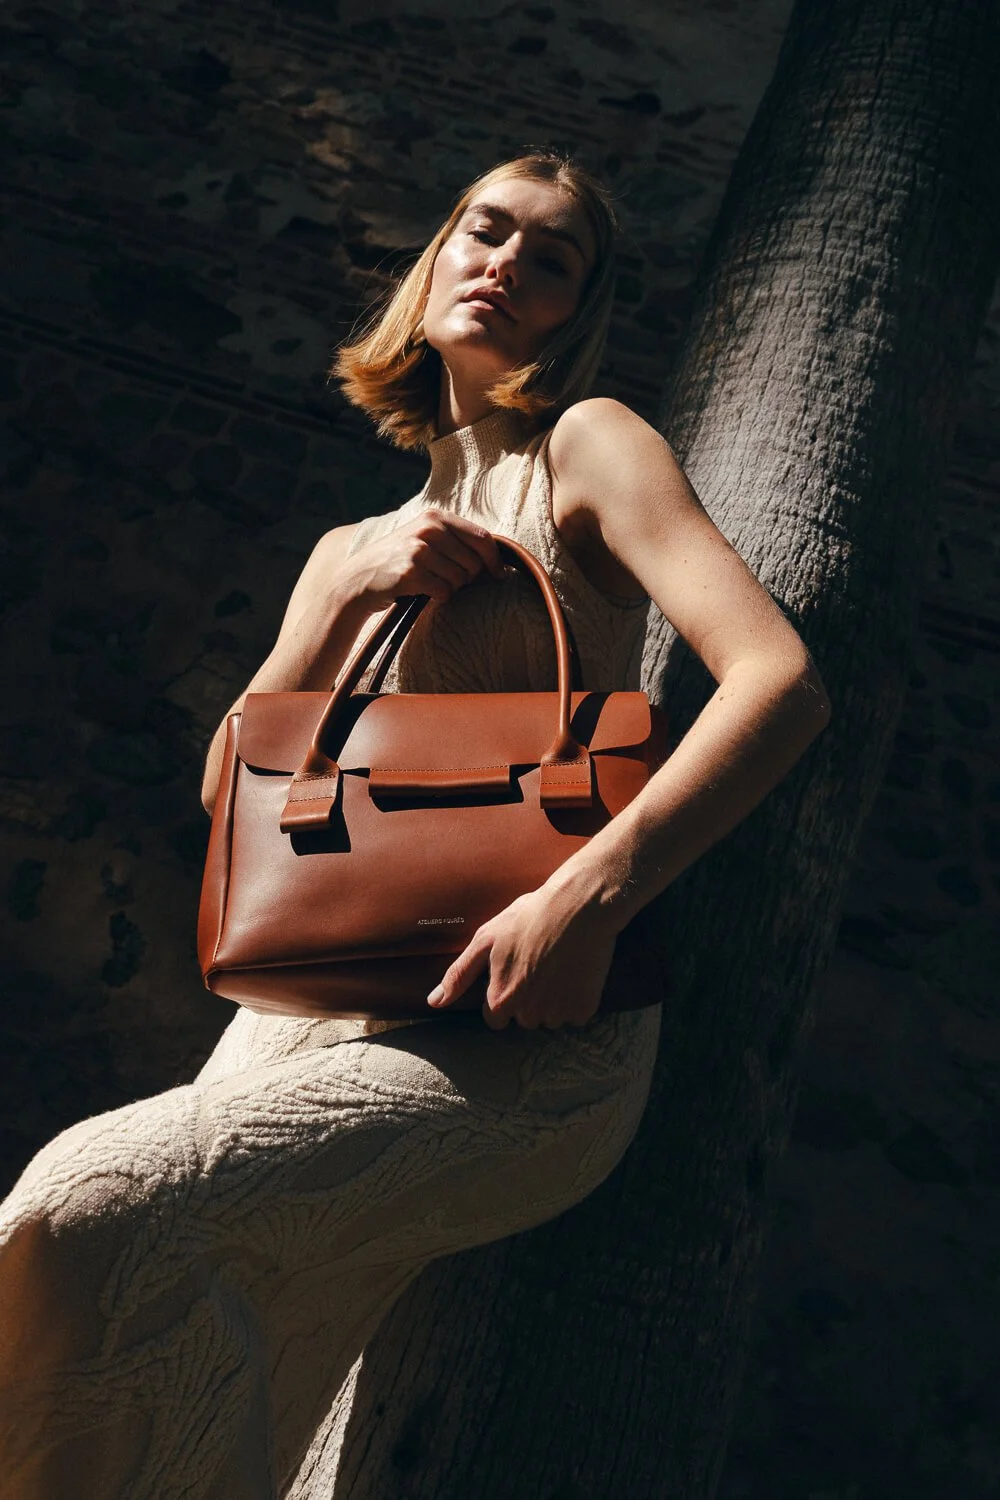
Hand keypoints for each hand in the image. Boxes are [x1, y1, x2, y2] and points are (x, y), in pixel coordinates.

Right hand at [343, 509, 506, 612]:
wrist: (358, 579)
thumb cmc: (399, 562)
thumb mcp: (425, 538)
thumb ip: (455, 539)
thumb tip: (497, 556)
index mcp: (436, 516)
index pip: (482, 538)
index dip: (495, 560)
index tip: (499, 575)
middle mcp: (429, 528)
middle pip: (474, 563)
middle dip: (467, 579)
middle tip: (446, 581)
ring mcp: (419, 549)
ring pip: (460, 579)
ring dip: (449, 588)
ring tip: (430, 583)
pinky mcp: (411, 571)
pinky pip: (444, 592)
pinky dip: (438, 597)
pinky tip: (422, 592)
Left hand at [426, 884, 617, 1029]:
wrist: (578, 905)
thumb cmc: (528, 918)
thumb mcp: (485, 940)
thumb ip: (458, 975)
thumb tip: (434, 1002)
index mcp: (501, 1000)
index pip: (496, 1018)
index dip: (503, 994)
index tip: (514, 972)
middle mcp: (529, 1014)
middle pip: (524, 1019)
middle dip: (527, 998)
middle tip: (536, 963)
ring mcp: (559, 1012)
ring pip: (550, 1018)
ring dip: (551, 1000)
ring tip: (556, 965)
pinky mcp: (585, 1007)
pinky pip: (575, 1014)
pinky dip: (575, 998)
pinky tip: (574, 971)